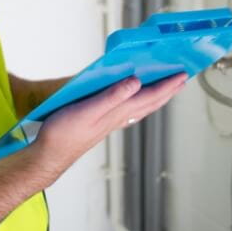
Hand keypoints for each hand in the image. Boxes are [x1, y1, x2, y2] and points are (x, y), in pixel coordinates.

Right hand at [31, 72, 187, 179]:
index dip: (167, 86)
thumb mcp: (87, 110)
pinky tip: (135, 100)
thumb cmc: (64, 134)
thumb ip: (112, 96)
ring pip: (141, 108)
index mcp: (118, 113)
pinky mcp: (102, 123)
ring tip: (165, 88)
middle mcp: (119, 118)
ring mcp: (111, 122)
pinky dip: (139, 102)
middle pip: (150, 103)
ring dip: (156, 97)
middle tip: (181, 79)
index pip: (150, 97)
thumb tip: (136, 82)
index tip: (182, 75)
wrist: (49, 155)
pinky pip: (129, 110)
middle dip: (167, 91)